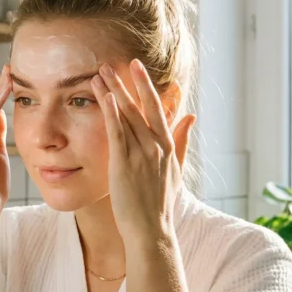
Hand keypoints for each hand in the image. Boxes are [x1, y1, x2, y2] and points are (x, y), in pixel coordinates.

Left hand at [92, 60, 196, 241]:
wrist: (152, 230)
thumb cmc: (160, 204)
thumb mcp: (177, 170)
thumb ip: (183, 141)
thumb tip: (192, 117)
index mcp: (168, 146)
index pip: (157, 109)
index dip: (146, 86)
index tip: (136, 67)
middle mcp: (157, 146)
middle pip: (141, 106)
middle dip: (129, 81)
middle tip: (116, 61)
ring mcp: (142, 153)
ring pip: (126, 114)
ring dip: (113, 91)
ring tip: (99, 73)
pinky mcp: (124, 163)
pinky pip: (116, 132)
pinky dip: (110, 112)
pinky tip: (103, 96)